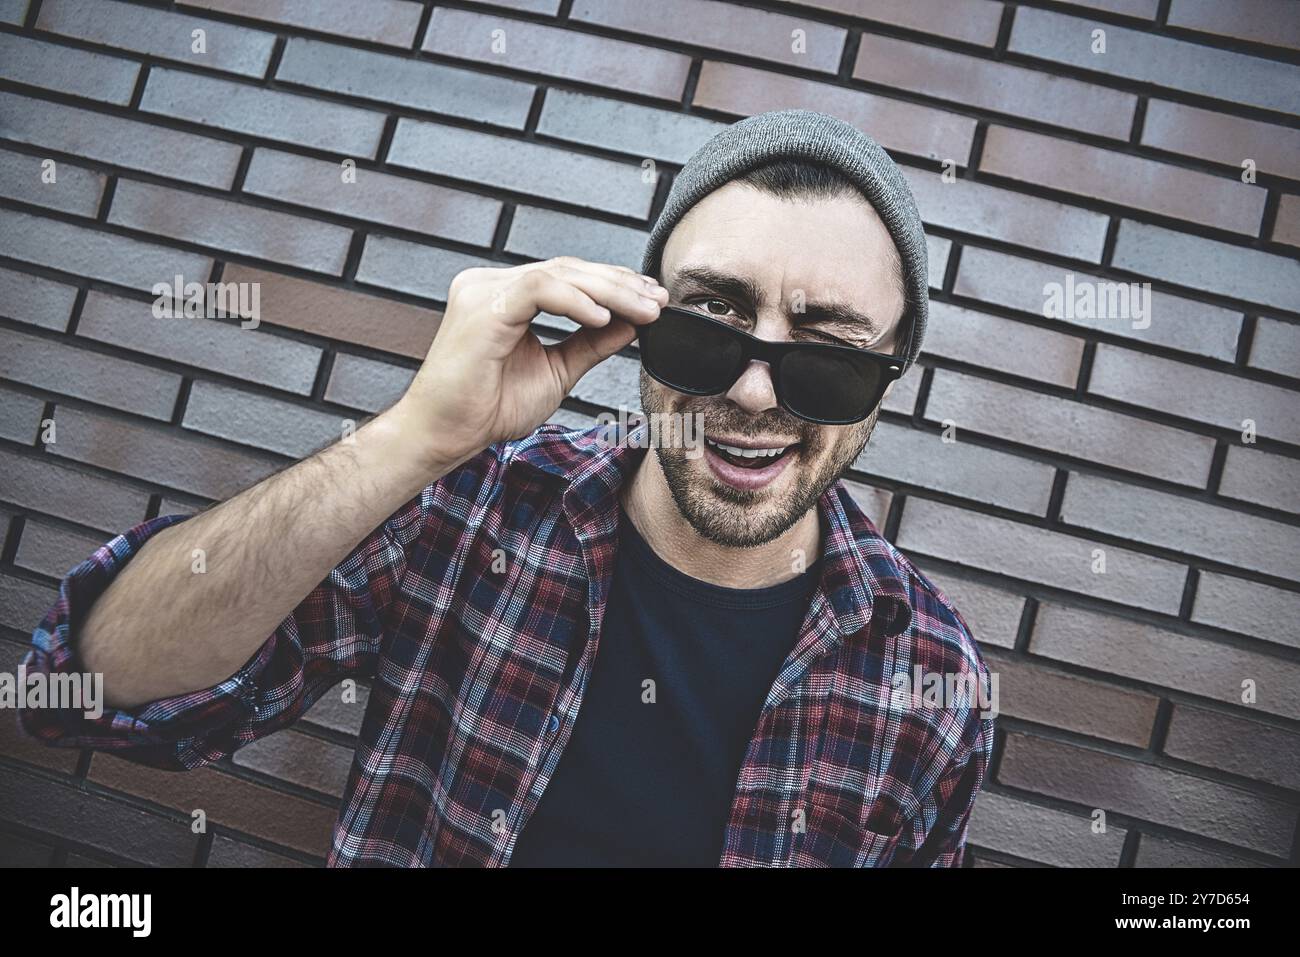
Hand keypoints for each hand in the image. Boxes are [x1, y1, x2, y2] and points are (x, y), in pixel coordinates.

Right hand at [389, 257, 667, 466]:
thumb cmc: (489, 408)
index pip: (567, 277)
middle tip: (658, 300)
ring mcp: (484, 290)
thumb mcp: (557, 370)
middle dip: (619, 284)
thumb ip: (591, 343)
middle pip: (567, 270)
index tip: (652, 301)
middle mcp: (491, 284)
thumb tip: (632, 324)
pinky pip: (539, 289)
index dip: (613, 285)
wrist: (447, 435)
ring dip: (608, 292)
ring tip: (643, 310)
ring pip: (558, 274)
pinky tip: (604, 318)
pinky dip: (576, 302)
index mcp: (505, 296)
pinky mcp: (482, 306)